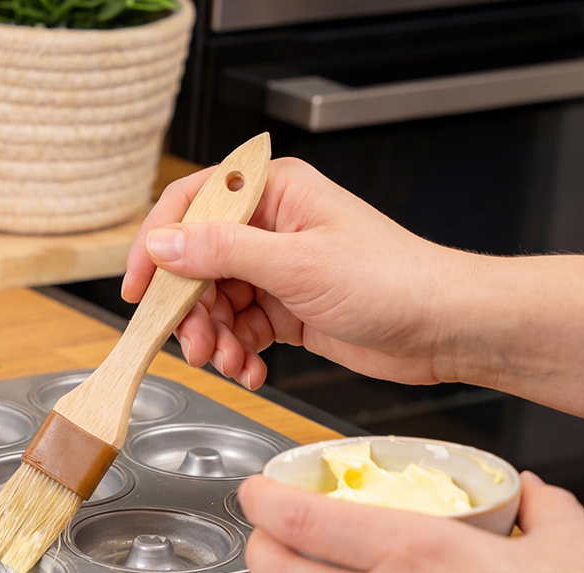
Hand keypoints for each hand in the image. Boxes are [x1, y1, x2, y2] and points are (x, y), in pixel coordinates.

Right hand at [121, 158, 472, 389]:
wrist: (446, 328)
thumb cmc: (393, 280)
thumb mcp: (296, 264)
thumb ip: (221, 252)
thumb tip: (161, 245)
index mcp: (273, 192)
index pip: (190, 205)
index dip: (156, 245)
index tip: (137, 288)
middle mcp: (270, 225)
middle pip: (195, 263)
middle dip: (190, 309)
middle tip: (194, 344)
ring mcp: (276, 268)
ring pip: (213, 301)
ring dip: (213, 338)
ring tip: (230, 363)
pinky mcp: (286, 307)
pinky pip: (238, 328)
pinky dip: (237, 353)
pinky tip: (251, 369)